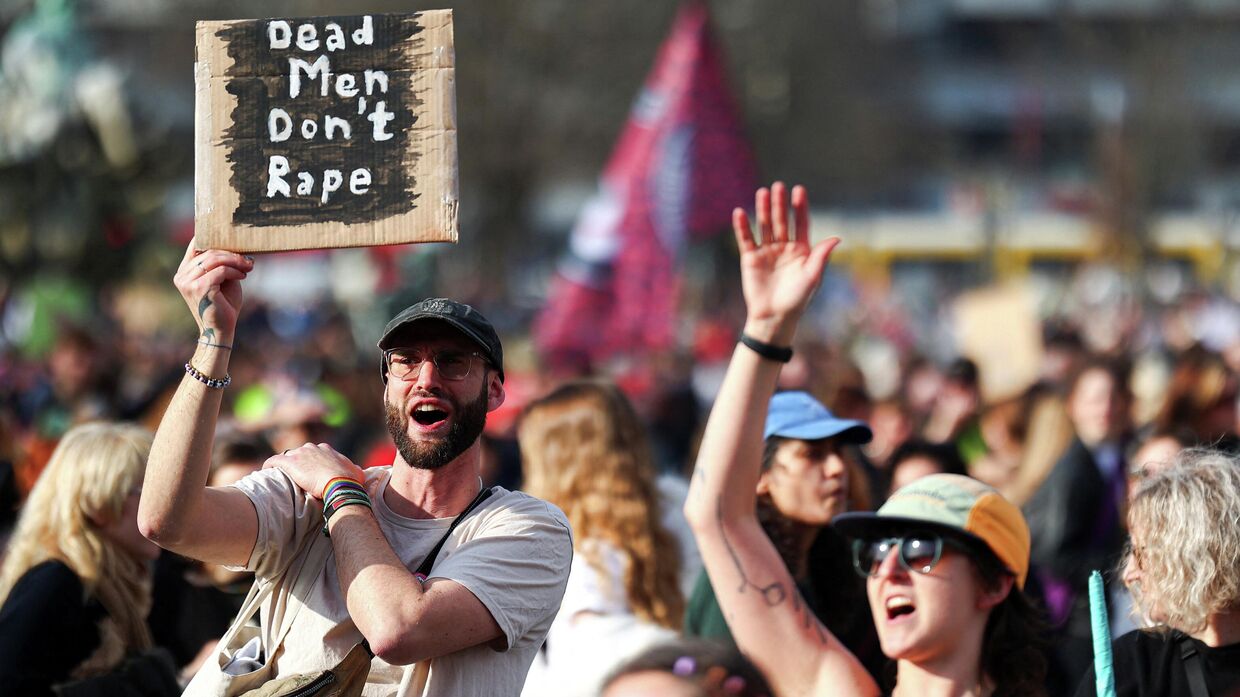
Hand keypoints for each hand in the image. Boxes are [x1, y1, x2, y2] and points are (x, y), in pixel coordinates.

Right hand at [174, 239, 253, 344]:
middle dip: (231, 254)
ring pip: (214, 260)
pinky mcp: (199, 288)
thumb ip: (222, 263)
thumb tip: (236, 244)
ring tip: (247, 267)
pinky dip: (234, 271)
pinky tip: (242, 276)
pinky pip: (220, 271)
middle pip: (208, 252)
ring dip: (235, 261)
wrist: (221, 330)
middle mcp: (182, 276)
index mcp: (184, 272)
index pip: (195, 247)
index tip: (230, 234)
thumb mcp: (223, 279)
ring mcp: (187, 282)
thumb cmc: (224, 304)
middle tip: (248, 260)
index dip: (210, 237)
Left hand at [265, 444, 364, 499]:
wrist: (339, 484)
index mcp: (326, 449)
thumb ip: (354, 469)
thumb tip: (357, 470)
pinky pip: (273, 460)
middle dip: (297, 463)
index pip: (314, 453)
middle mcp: (312, 448)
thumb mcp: (357, 472)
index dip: (311, 463)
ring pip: (287, 456)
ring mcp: (300, 454)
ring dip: (284, 465)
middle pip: (299, 453)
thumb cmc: (349, 480)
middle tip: (296, 477)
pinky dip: (268, 465)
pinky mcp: (289, 462)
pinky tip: (264, 471)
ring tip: (280, 476)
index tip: (309, 472)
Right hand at [733, 182, 838, 343]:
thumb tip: (837, 238)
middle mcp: (784, 247)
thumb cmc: (797, 299)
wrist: (774, 317)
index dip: (800, 208)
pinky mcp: (751, 259)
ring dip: (763, 210)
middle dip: (780, 204)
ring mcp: (767, 252)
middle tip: (779, 186)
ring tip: (763, 193)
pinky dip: (743, 227)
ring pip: (765, 226)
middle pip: (782, 221)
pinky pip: (746, 239)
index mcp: (802, 250)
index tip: (799, 191)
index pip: (801, 223)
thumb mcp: (812, 277)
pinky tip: (740, 213)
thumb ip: (821, 256)